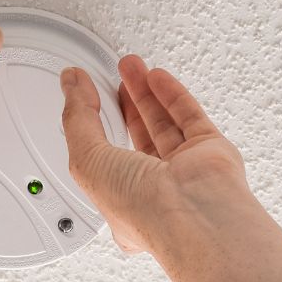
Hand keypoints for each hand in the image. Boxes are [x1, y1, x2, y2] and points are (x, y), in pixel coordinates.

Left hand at [60, 54, 249, 254]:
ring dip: (145, 93)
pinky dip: (172, 95)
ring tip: (131, 67)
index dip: (91, 127)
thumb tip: (72, 86)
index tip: (83, 96)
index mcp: (122, 202)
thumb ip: (78, 120)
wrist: (194, 214)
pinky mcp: (210, 152)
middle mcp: (156, 188)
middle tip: (112, 79)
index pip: (102, 159)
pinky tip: (157, 77)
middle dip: (123, 105)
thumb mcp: (88, 162)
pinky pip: (189, 117)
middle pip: (136, 137)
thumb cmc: (145, 210)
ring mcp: (185, 170)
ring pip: (163, 123)